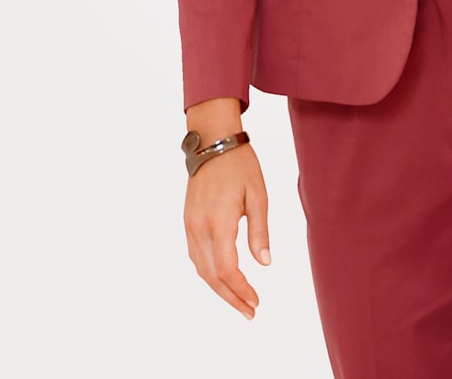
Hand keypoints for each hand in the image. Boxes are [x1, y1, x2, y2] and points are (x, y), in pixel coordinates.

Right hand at [183, 142, 270, 318]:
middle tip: (249, 310)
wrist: (213, 141)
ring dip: (218, 287)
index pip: (226, 269)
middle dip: (230, 297)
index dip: (240, 290)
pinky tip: (222, 277)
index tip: (255, 301)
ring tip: (239, 299)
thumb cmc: (240, 164)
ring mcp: (190, 224)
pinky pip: (195, 255)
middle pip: (211, 275)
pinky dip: (208, 271)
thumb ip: (260, 231)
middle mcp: (199, 227)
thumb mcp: (258, 195)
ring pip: (200, 268)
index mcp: (219, 221)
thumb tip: (264, 263)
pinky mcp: (188, 220)